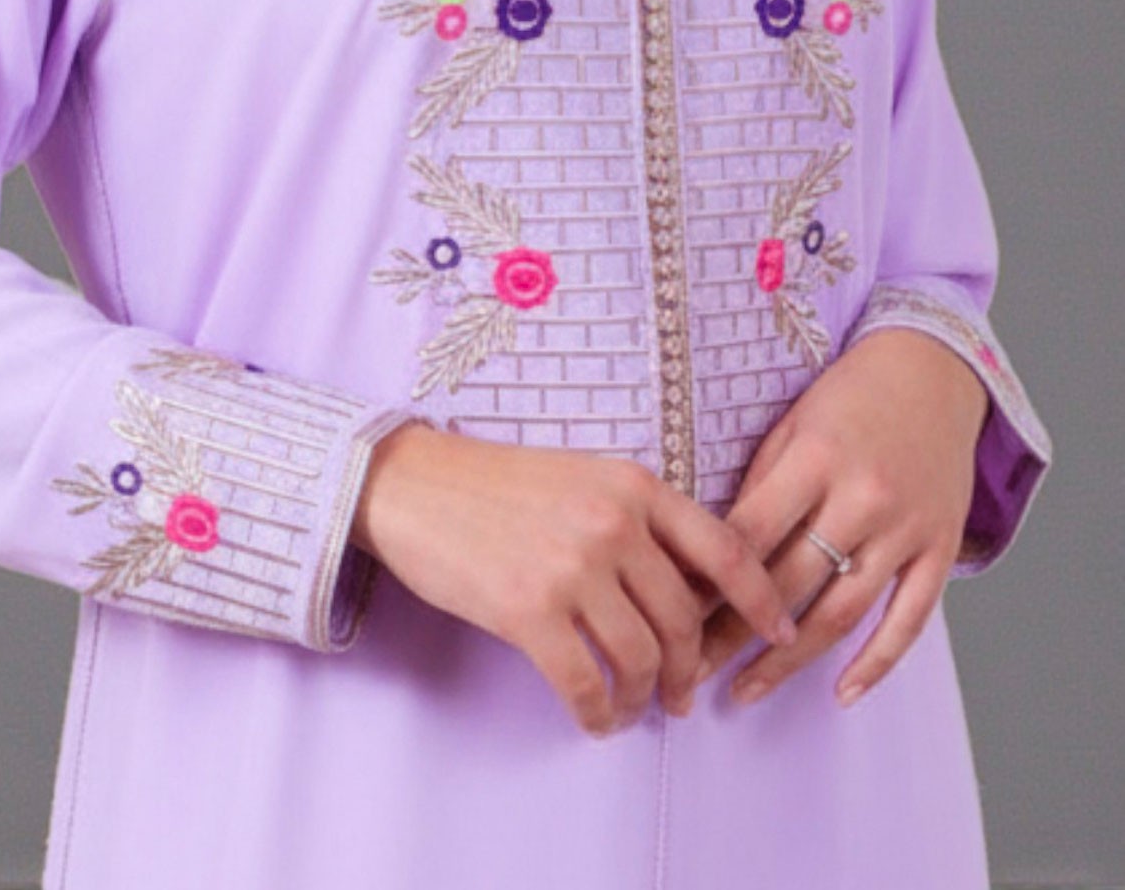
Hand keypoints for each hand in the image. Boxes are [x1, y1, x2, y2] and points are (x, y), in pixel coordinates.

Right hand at [352, 421, 797, 736]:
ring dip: (643, 697)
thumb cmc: (499, 485)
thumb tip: (690, 593)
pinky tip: (595, 717)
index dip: (761, 599)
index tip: (780, 631)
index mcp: (633, 485)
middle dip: (690, 668)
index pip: (724, 549)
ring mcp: (571, 567)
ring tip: (632, 707)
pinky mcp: (529, 610)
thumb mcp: (584, 478)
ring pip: (640, 657)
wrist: (415, 485)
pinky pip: (585, 682)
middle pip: (683, 618)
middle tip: (683, 694)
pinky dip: (598, 712)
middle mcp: (612, 523)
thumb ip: (639, 522)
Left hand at [691, 328, 990, 708]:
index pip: (750, 536)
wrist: (933, 373)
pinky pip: (909, 620)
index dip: (707, 583)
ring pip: (842, 613)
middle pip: (789, 585)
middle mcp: (862, 497)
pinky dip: (877, 663)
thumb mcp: (792, 425)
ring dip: (789, 661)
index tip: (669, 617)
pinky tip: (841, 692)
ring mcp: (905, 529)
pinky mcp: (939, 549)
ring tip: (744, 689)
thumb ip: (760, 487)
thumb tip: (714, 554)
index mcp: (816, 459)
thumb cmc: (849, 398)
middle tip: (688, 672)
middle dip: (732, 634)